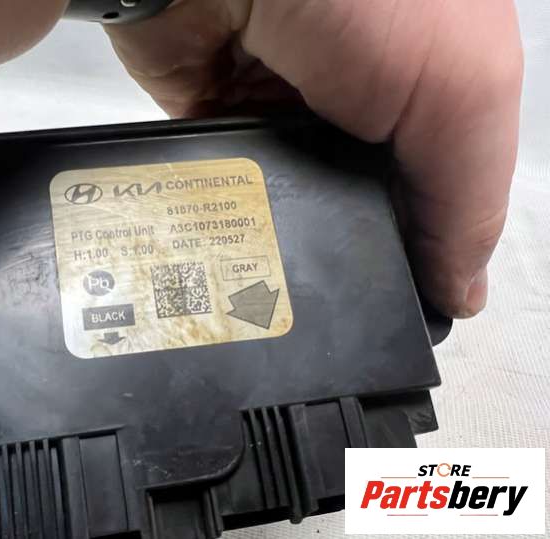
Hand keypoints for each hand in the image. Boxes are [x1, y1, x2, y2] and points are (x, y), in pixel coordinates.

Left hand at [106, 0, 522, 317]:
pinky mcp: (222, 123)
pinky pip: (236, 191)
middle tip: (348, 300)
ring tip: (294, 288)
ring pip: (296, 209)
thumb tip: (460, 287)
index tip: (411, 308)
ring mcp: (286, 115)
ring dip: (296, 240)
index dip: (429, 254)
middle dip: (358, 253)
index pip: (438, 195)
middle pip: (363, 209)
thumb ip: (467, 197)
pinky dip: (240, 219)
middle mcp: (357, 106)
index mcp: (428, 91)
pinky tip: (245, 252)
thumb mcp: (461, 90)